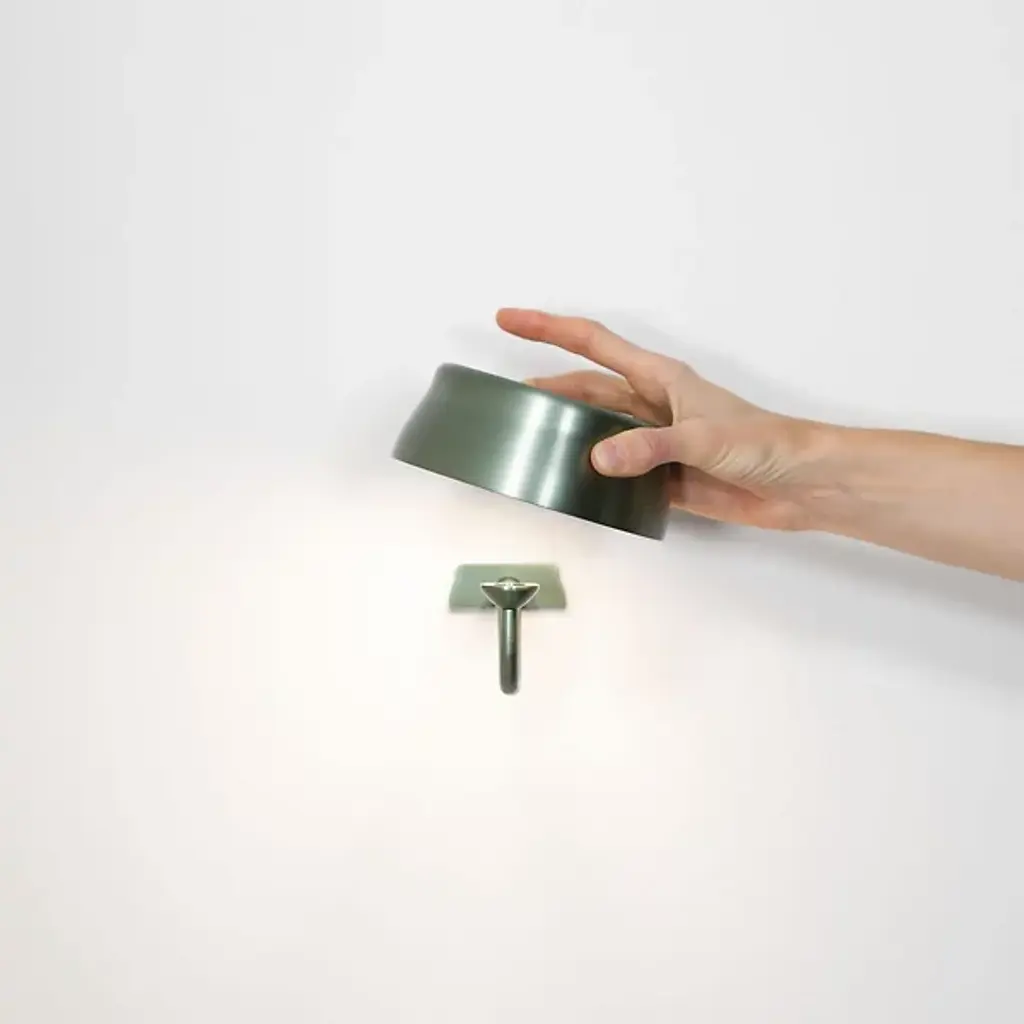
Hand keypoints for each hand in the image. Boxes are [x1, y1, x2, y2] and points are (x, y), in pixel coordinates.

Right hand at [496, 308, 822, 530]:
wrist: (798, 483)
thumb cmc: (763, 442)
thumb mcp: (702, 438)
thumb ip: (649, 447)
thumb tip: (596, 459)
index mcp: (659, 378)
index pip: (592, 344)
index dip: (548, 328)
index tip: (508, 319)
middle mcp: (651, 404)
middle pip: (587, 389)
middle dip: (548, 389)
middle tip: (507, 399)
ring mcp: (655, 441)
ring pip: (598, 431)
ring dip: (568, 435)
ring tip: (530, 445)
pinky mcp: (662, 476)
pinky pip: (616, 473)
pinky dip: (593, 477)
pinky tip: (572, 485)